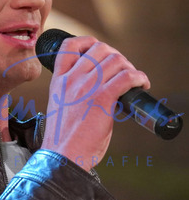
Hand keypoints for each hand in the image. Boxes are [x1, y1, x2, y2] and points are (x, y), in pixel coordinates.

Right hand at [41, 36, 149, 169]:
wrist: (62, 157)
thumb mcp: (60, 106)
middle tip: (122, 70)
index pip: (69, 46)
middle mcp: (71, 79)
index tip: (99, 51)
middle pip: (99, 49)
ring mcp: (86, 87)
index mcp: (58, 81)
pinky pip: (126, 77)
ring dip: (129, 67)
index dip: (88, 42)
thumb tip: (101, 87)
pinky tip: (141, 84)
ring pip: (115, 60)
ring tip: (134, 80)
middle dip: (115, 55)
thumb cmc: (63, 139)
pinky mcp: (101, 99)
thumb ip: (74, 92)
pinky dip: (138, 77)